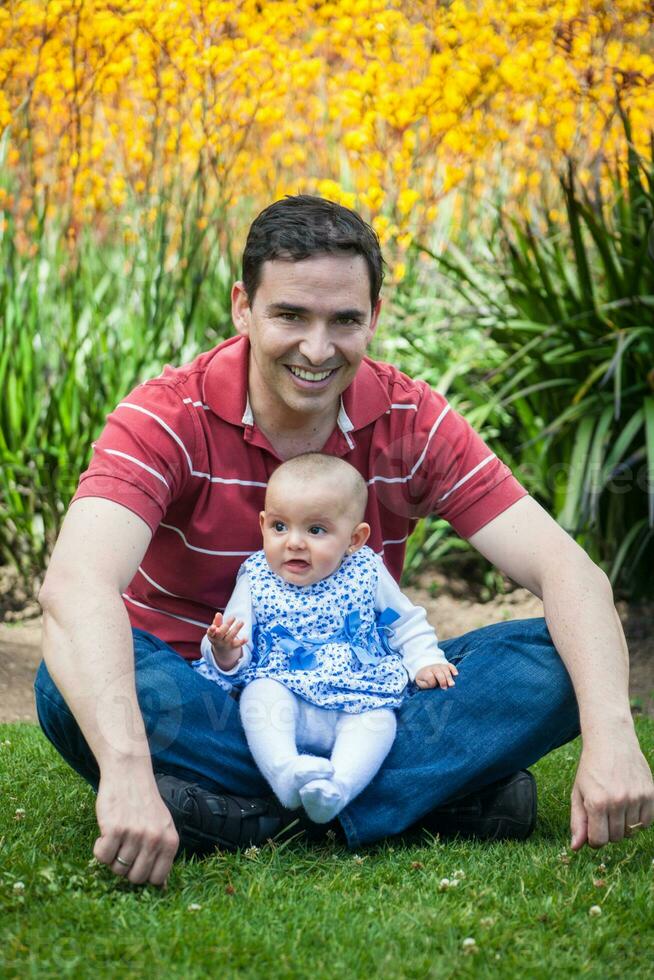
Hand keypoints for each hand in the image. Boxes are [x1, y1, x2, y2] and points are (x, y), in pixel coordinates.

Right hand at [93, 764, 178, 885]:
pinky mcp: (115, 829)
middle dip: (126, 868)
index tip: (136, 862)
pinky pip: (102, 857)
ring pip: (117, 869)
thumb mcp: (162, 826)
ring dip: (112, 856)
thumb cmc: (144, 803)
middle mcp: (155, 839)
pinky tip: (105, 833)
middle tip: (124, 848)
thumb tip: (160, 888)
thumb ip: (162, 853)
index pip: (157, 879)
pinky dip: (99, 849)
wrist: (129, 773)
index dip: (143, 874)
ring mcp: (135, 834)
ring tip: (117, 835)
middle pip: (135, 878)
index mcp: (170, 841)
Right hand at [207, 612, 247, 668]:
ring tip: (241, 622)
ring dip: (236, 629)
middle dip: (226, 625)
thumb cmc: (218, 634)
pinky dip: (242, 641)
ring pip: (230, 637)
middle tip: (233, 617)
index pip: (210, 633)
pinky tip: (246, 638)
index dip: (211, 630)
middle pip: (221, 633)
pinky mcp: (232, 646)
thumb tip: (218, 614)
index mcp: (212, 635)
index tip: (214, 626)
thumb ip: (217, 621)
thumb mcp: (216, 628)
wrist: (222, 648)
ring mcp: (225, 644)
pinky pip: (237, 644)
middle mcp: (218, 640)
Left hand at [415, 661, 458, 689]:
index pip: (429, 676)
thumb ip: (424, 685)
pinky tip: (456, 674)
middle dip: (442, 680)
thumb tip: (432, 686)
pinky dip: (453, 669)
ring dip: (449, 677)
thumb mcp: (420, 682)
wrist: (426, 666)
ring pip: (445, 670)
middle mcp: (434, 668)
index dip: (432, 682)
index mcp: (426, 672)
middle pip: (438, 672)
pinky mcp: (447, 665)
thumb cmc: (424, 678)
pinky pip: (451, 666)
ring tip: (452, 685)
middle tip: (445, 688)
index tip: (434, 686)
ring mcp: (441, 666)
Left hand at [570, 737, 653, 849]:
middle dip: (608, 830)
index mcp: (597, 802)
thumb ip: (577, 821)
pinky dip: (639, 819)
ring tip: (616, 805)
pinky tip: (630, 804)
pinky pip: (647, 822)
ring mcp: (636, 798)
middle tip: (604, 812)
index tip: (593, 828)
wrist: (612, 741)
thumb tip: (575, 848)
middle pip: (616, 838)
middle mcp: (618, 801)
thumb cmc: (591, 768)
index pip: (599, 841)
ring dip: (624, 824)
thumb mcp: (578, 792)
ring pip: (632, 831)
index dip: (594, 839)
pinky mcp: (650, 794)